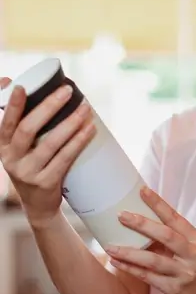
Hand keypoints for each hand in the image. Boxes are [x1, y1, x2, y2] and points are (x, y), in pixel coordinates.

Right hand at [0, 78, 95, 224]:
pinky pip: (65, 157)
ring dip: (70, 122)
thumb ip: (27, 128)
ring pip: (50, 142)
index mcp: (3, 147)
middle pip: (28, 128)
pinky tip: (90, 129)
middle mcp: (11, 159)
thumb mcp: (22, 151)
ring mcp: (28, 172)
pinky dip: (79, 141)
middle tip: (66, 91)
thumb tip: (34, 94)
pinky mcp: (46, 182)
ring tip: (85, 108)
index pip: (5, 123)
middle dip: (48, 106)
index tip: (21, 87)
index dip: (12, 105)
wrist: (38, 206)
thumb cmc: (34, 169)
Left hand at [105, 186, 195, 293]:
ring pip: (154, 259)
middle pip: (166, 235)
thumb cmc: (192, 269)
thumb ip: (172, 236)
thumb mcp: (188, 250)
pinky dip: (131, 268)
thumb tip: (142, 218)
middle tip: (122, 215)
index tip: (142, 190)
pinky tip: (116, 261)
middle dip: (142, 224)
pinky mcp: (174, 289)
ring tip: (110, 246)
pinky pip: (148, 277)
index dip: (159, 204)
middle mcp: (192, 254)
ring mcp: (184, 273)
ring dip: (130, 252)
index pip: (176, 218)